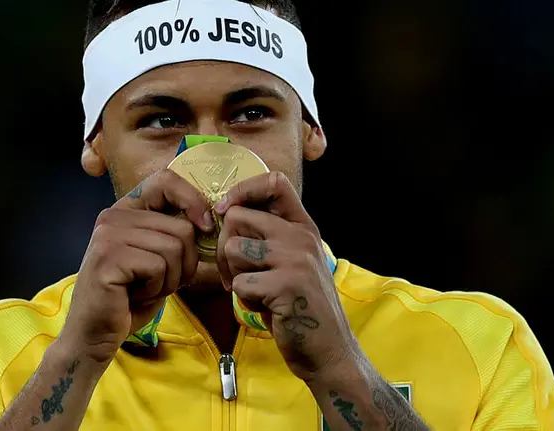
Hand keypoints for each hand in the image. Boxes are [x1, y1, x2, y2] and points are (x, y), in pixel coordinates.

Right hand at [60, 170, 212, 364]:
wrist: (95, 334)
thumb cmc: (131, 298)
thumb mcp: (159, 258)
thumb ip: (176, 234)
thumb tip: (210, 220)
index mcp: (126, 210)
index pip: (166, 180)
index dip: (193, 201)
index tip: (206, 227)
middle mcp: (113, 216)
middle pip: (182, 227)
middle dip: (185, 263)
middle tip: (162, 281)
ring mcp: (107, 235)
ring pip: (174, 248)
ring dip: (171, 279)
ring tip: (146, 288)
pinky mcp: (107, 258)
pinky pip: (159, 266)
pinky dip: (157, 288)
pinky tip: (134, 295)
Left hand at [214, 172, 358, 382]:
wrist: (328, 349)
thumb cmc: (301, 305)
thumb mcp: (293, 261)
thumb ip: (269, 237)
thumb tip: (226, 213)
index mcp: (303, 226)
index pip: (274, 183)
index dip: (243, 189)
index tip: (226, 209)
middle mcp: (301, 237)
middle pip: (238, 217)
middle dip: (225, 248)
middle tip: (235, 274)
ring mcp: (296, 259)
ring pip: (233, 248)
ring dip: (235, 275)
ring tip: (256, 292)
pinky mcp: (286, 285)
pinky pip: (241, 283)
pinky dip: (245, 300)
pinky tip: (266, 308)